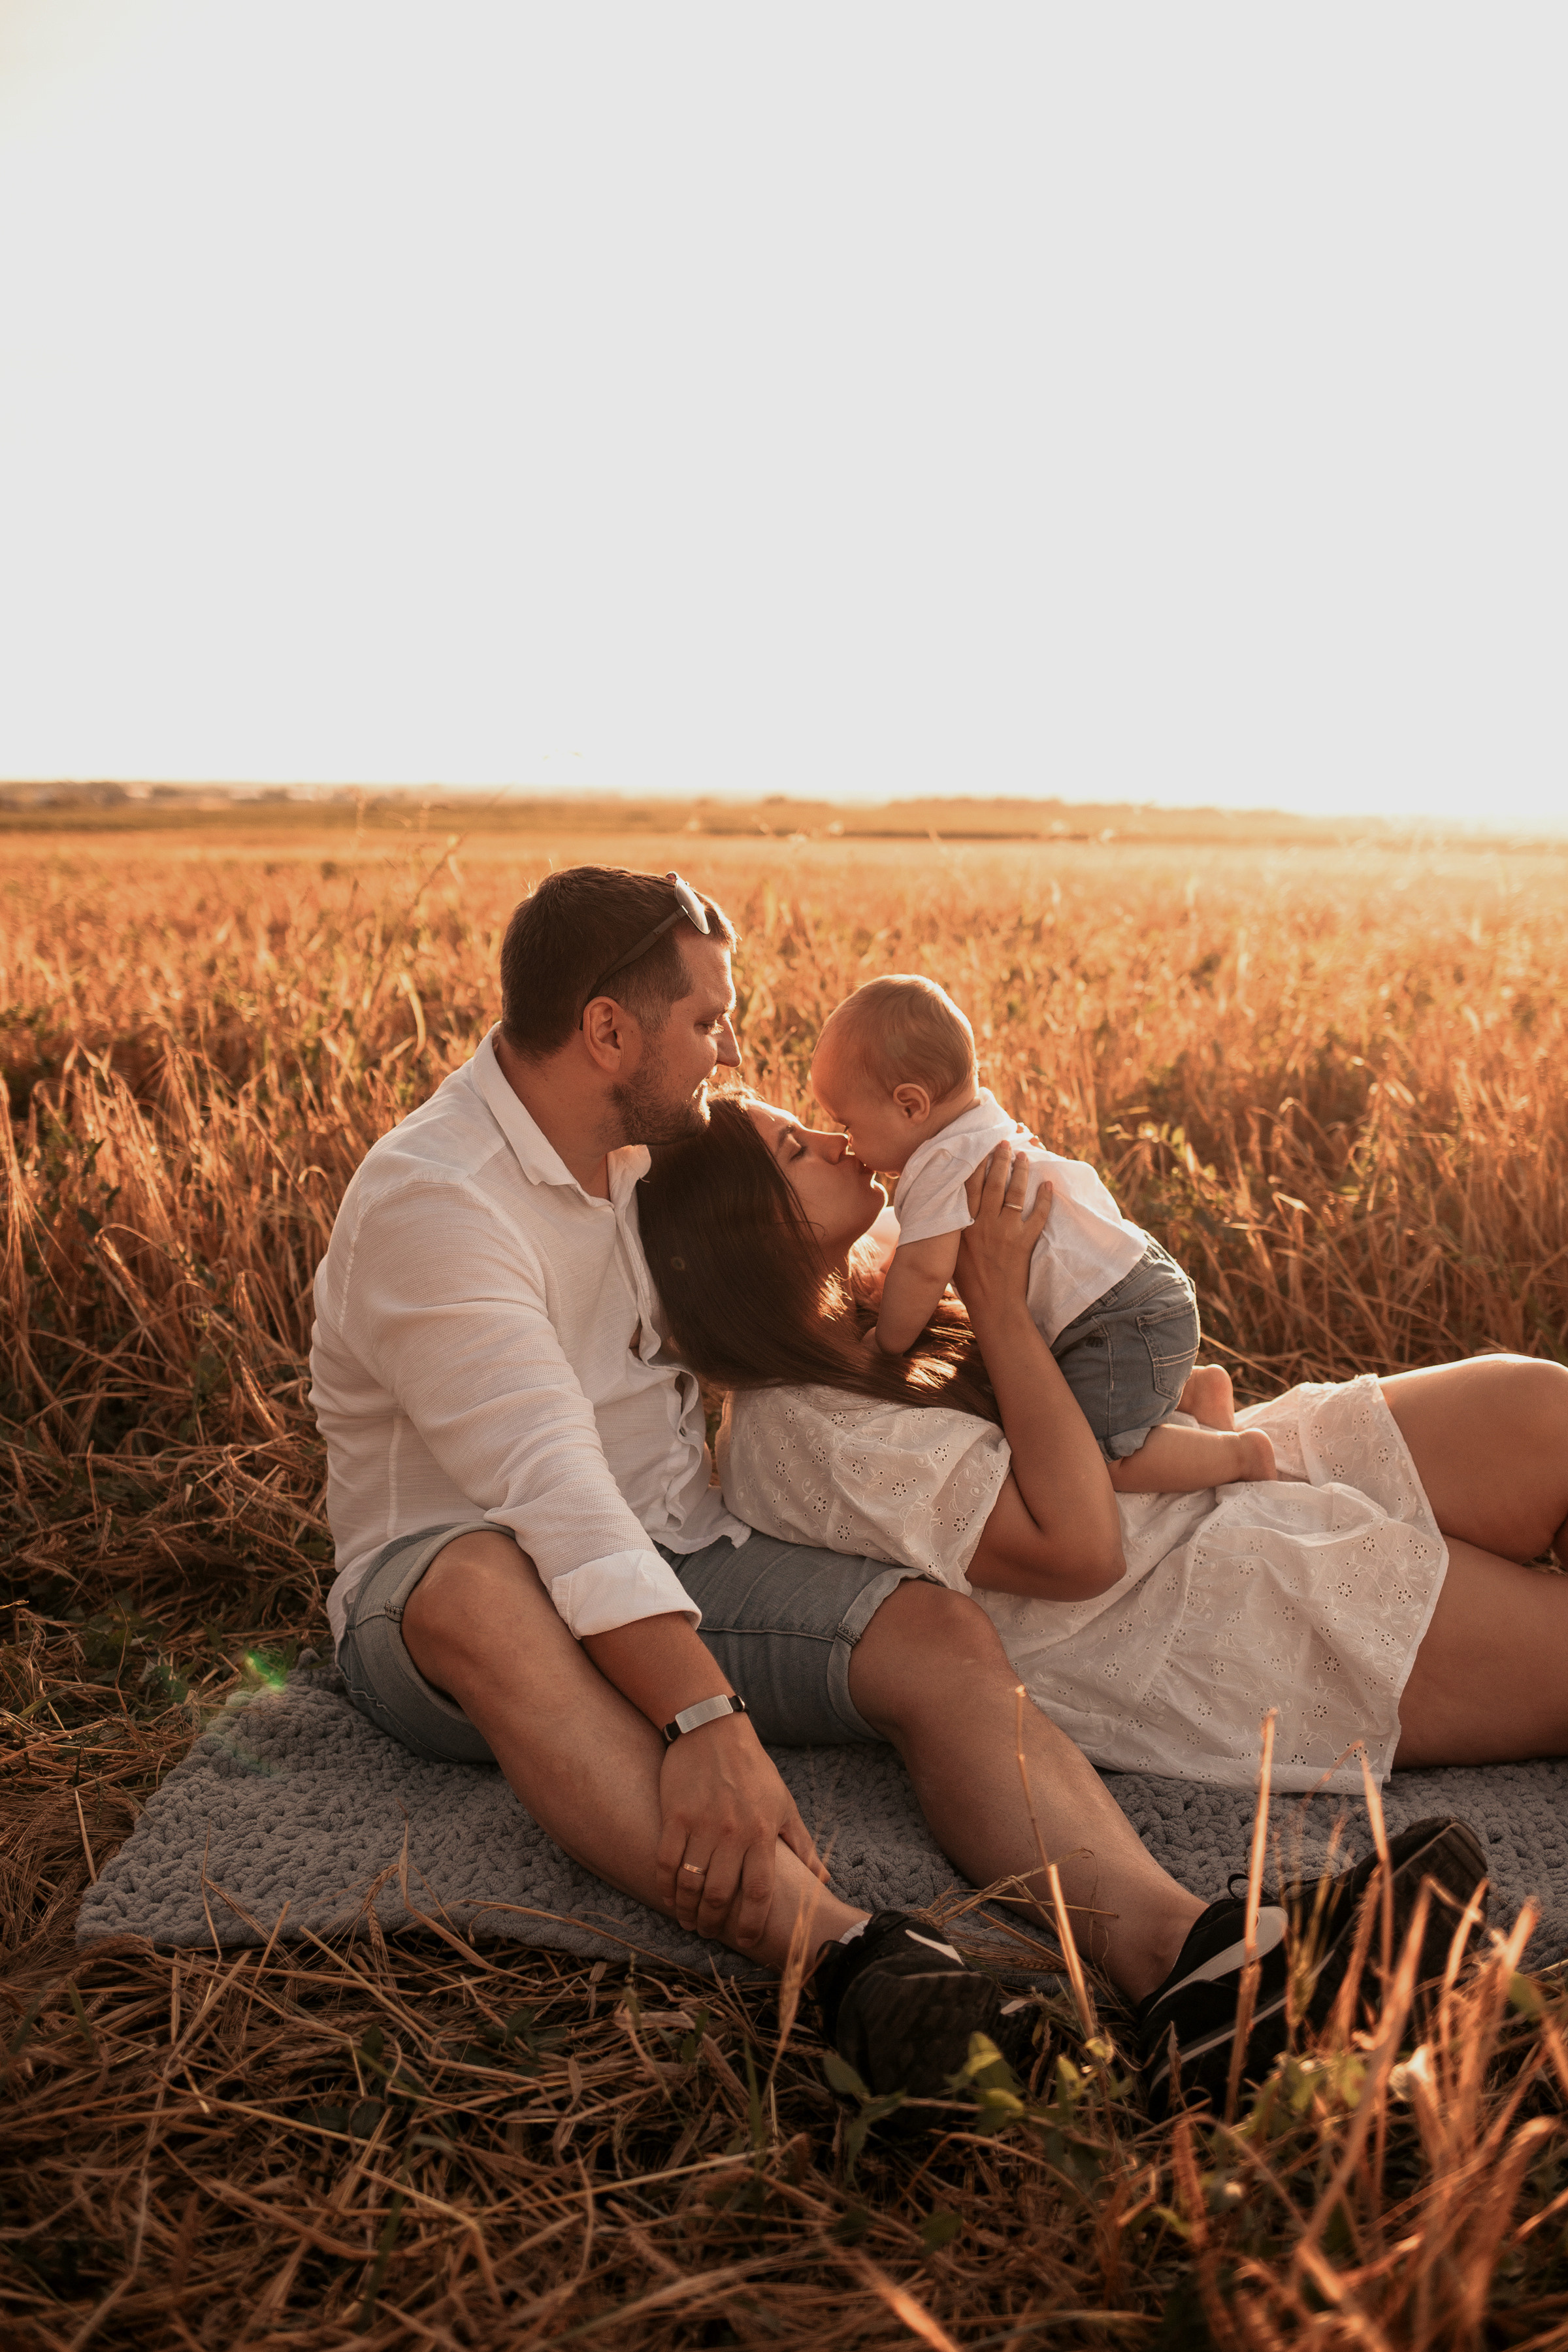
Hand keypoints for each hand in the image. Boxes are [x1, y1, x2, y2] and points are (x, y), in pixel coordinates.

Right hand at [655, 1716, 827, 1949]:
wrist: (714, 1730)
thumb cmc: (754, 1771)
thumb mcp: (784, 1805)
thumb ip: (802, 1845)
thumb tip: (823, 1879)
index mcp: (762, 1833)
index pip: (759, 1891)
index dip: (753, 1922)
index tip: (748, 1941)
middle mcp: (732, 1833)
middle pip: (720, 1895)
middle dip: (714, 1923)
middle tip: (711, 1933)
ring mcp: (701, 1825)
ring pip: (690, 1883)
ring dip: (687, 1910)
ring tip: (689, 1921)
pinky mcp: (675, 1816)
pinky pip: (666, 1861)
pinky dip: (666, 1885)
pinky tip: (669, 1896)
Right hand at [953, 1145, 1051, 1326]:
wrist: (992, 1305)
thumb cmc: (967, 1282)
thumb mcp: (950, 1253)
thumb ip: (949, 1231)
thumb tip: (942, 1213)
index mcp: (963, 1224)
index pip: (968, 1185)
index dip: (975, 1163)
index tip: (979, 1145)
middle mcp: (984, 1223)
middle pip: (993, 1182)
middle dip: (999, 1158)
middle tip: (1004, 1142)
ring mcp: (1005, 1231)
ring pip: (1015, 1193)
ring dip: (1021, 1171)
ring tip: (1025, 1155)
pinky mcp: (1024, 1241)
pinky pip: (1038, 1215)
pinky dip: (1045, 1199)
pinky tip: (1048, 1184)